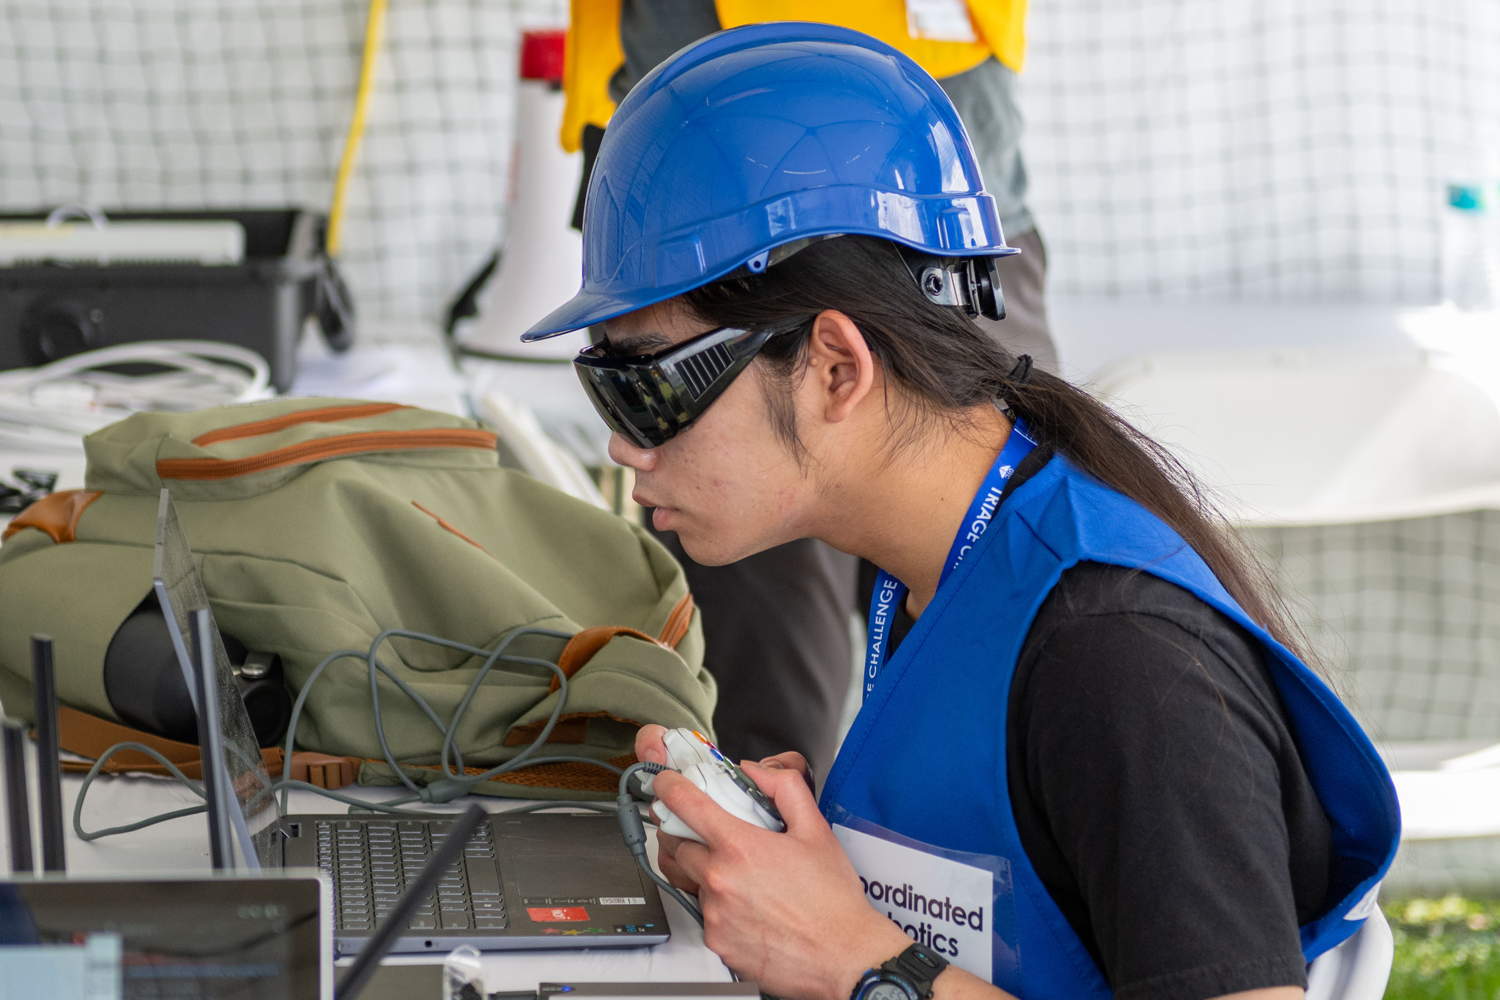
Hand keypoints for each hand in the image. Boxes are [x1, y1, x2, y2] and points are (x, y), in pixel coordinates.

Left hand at [654, 760, 910, 999]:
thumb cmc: (832, 899)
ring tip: (736, 875)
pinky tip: (747, 907)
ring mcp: (715, 915)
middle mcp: (719, 881)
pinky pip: (704, 915)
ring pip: (690, 881)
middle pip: (677, 846)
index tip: (666, 783)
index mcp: (739, 847)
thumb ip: (784, 789)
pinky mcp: (717, 943)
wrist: (843, 957)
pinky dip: (717, 906)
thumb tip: (756, 771)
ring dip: (702, 871)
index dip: (669, 787)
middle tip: (711, 835)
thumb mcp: (816, 830)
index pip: (685, 805)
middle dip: (687, 835)